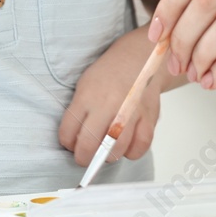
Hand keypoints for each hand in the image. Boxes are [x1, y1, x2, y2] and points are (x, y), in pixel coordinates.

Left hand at [59, 27, 170, 167]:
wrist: (137, 58)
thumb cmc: (109, 74)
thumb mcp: (85, 85)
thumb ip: (79, 111)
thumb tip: (75, 141)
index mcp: (87, 96)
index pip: (68, 131)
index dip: (67, 143)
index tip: (71, 144)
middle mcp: (108, 104)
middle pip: (89, 143)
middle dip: (83, 158)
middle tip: (85, 158)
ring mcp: (130, 111)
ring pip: (115, 149)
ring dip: (108, 156)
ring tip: (106, 152)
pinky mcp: (148, 117)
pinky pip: (140, 146)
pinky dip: (132, 152)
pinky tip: (127, 146)